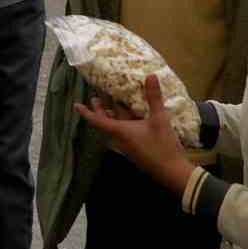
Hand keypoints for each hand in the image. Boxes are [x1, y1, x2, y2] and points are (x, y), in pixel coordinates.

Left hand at [74, 75, 195, 195]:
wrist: (172, 172)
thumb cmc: (162, 145)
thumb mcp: (159, 119)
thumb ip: (154, 98)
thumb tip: (151, 75)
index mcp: (121, 132)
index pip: (97, 121)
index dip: (86, 112)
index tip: (76, 105)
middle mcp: (120, 140)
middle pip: (105, 124)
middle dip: (99, 111)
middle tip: (96, 99)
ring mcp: (128, 147)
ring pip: (115, 129)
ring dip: (112, 117)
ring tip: (114, 106)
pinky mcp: (136, 151)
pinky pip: (125, 134)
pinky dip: (124, 123)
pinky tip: (134, 119)